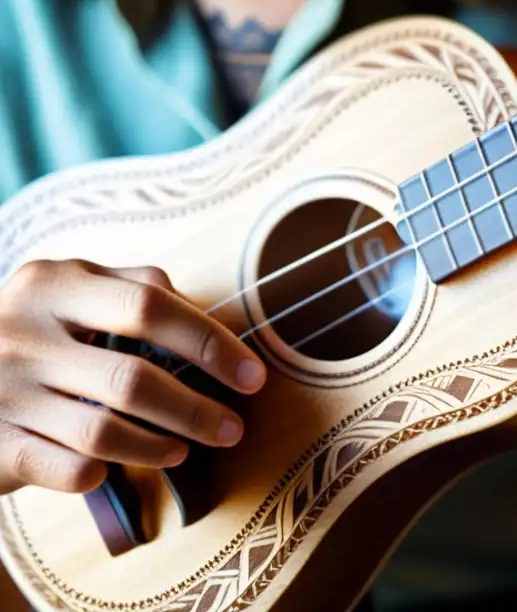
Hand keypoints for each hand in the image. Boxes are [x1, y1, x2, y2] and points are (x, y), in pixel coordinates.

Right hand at [0, 259, 266, 494]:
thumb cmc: (36, 330)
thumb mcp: (73, 290)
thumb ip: (137, 289)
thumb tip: (212, 322)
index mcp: (53, 283)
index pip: (150, 306)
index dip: (211, 343)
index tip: (253, 375)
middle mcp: (21, 332)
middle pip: (134, 378)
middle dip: (198, 409)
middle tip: (234, 428)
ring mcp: (1, 391)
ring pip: (104, 432)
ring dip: (161, 445)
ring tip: (186, 447)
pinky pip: (70, 469)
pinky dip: (108, 471)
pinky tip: (122, 466)